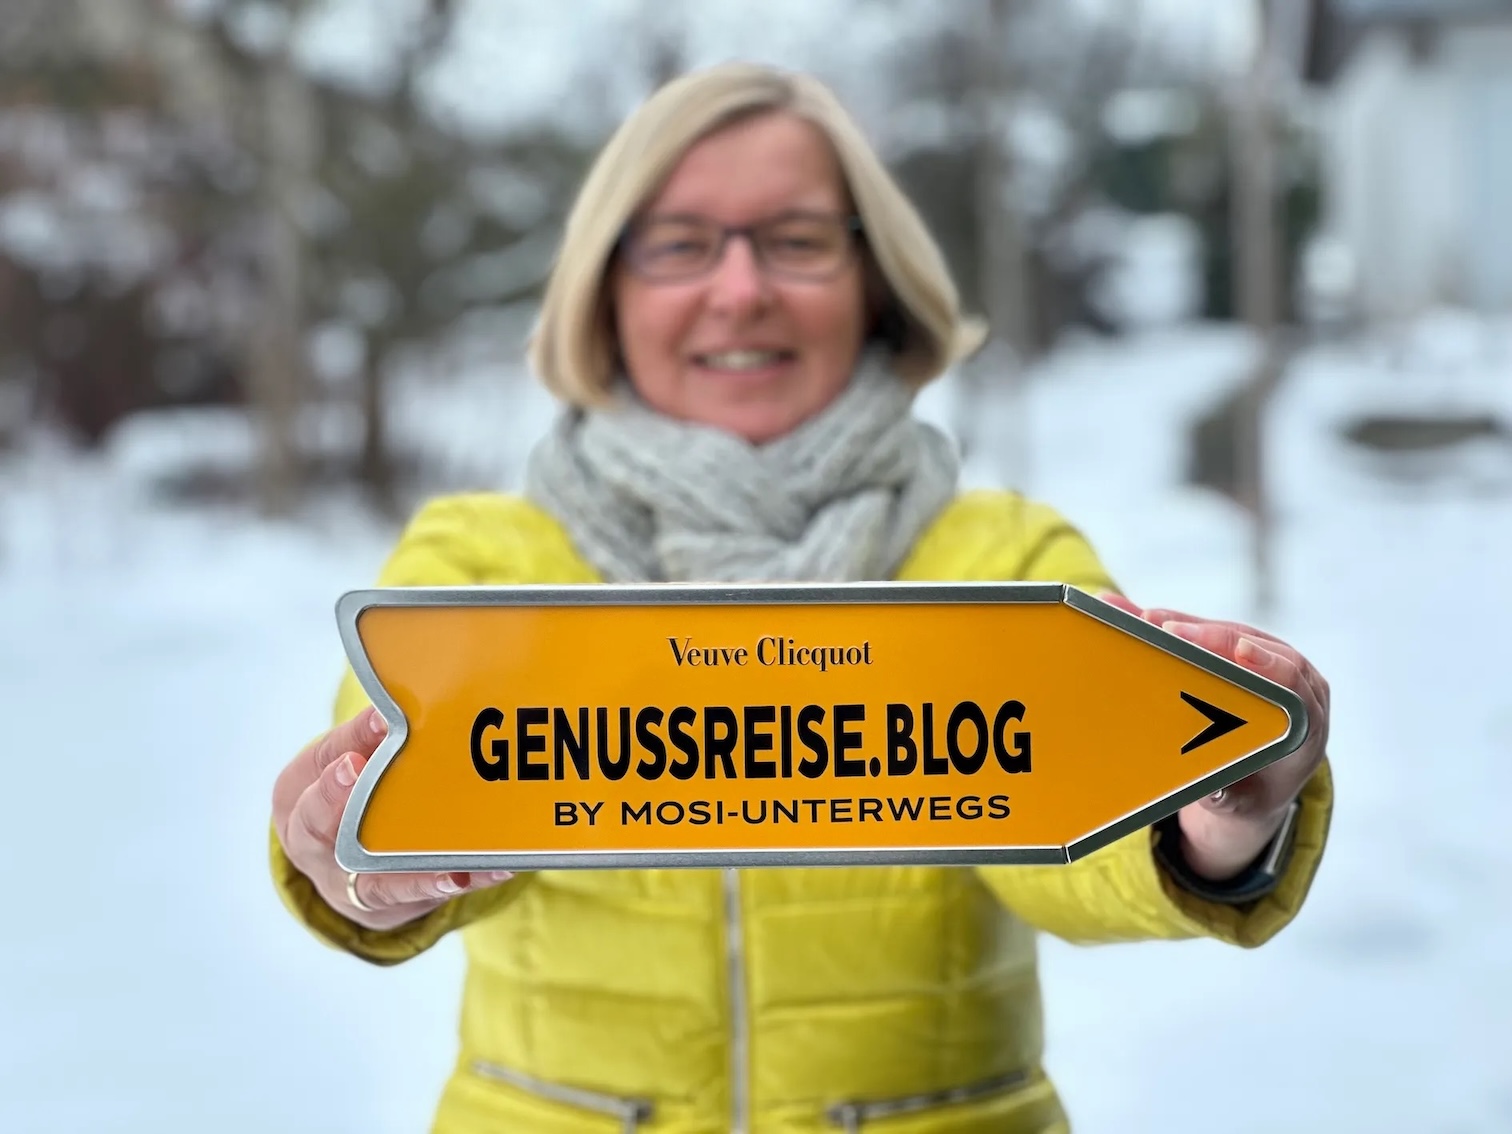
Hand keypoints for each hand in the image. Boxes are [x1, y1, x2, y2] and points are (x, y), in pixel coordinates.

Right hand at [272, 705, 514, 930]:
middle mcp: (315, 850)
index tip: (352, 762)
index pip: (308, 782)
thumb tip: (389, 709)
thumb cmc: (347, 794)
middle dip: (349, 813)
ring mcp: (350, 885)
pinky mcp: (390, 904)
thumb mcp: (340, 758)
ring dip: (420, 874)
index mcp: (296, 800)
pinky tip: (492, 870)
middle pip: (322, 834)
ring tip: (456, 868)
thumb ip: (362, 736)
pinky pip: (424, 896)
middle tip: (379, 795)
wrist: (343, 865)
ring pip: (379, 883)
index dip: (328, 778)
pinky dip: (459, 882)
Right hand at [1099, 593, 1330, 881]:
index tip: (1239, 651)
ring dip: (1191, 626)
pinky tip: (1149, 619)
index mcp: (1306, 722)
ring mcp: (1272, 665)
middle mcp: (1297, 685)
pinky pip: (1218, 635)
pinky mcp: (1246, 656)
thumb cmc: (1253, 794)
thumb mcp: (1243, 804)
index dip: (1267, 662)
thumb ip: (1230, 798)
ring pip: (1234, 633)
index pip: (1293, 681)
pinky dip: (1185, 627)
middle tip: (1166, 628)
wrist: (1260, 785)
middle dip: (1211, 636)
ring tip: (1148, 620)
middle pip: (1258, 647)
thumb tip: (1212, 792)